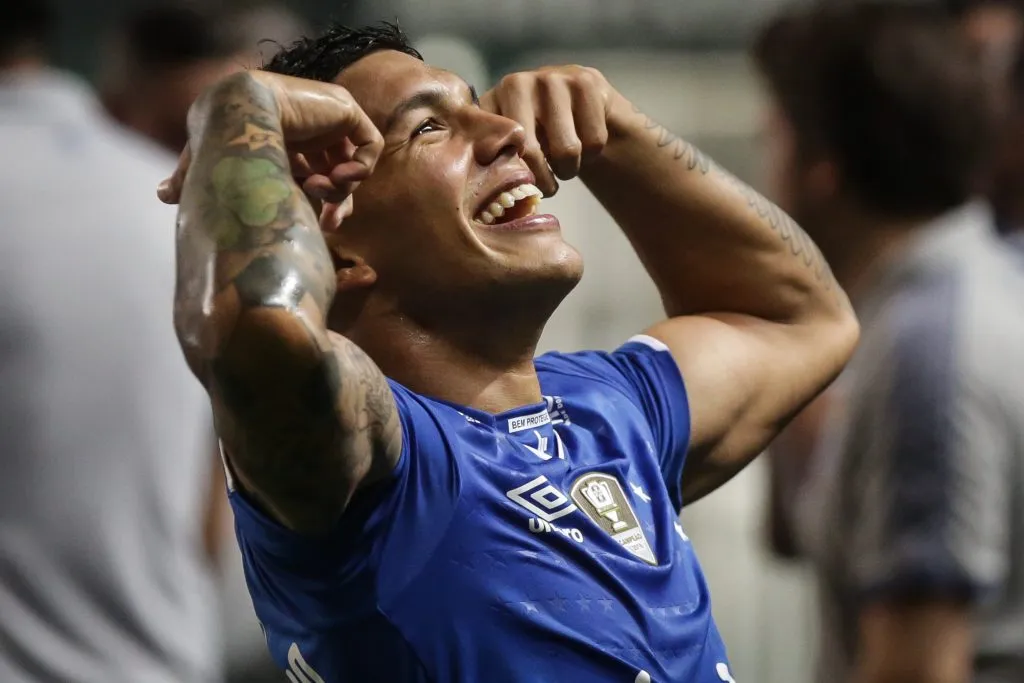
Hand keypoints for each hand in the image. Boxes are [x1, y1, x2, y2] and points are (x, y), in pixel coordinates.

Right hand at [158, 71, 382, 206]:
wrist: (233, 117)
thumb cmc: (216, 144)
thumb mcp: (207, 169)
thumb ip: (189, 179)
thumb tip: (162, 194)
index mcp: (281, 140)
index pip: (311, 174)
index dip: (319, 202)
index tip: (322, 227)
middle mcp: (306, 128)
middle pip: (336, 171)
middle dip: (337, 201)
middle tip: (332, 222)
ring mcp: (326, 115)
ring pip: (352, 162)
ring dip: (344, 187)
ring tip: (325, 190)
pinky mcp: (344, 108)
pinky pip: (369, 143)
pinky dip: (363, 166)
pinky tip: (342, 179)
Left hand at [480, 66, 614, 195]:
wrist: (585, 106)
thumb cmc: (541, 134)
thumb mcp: (512, 145)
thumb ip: (499, 159)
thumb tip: (498, 190)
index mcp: (491, 103)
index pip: (497, 148)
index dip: (513, 175)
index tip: (522, 185)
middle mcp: (516, 83)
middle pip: (529, 152)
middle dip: (542, 180)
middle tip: (547, 186)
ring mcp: (551, 79)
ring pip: (567, 150)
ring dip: (569, 168)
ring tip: (565, 163)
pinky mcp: (586, 81)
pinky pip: (593, 141)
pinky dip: (592, 154)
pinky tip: (584, 144)